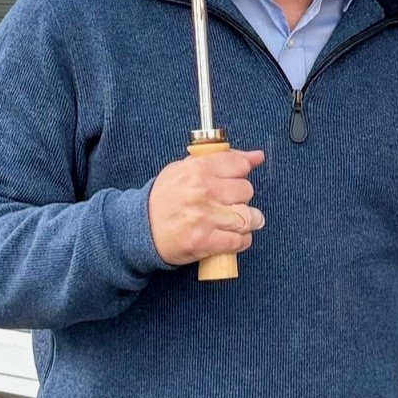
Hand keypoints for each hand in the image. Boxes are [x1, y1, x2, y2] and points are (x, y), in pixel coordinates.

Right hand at [148, 147, 265, 266]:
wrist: (140, 228)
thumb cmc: (164, 198)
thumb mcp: (184, 169)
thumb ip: (220, 159)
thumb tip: (256, 156)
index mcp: (198, 169)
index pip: (239, 164)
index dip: (242, 172)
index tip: (236, 178)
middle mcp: (203, 191)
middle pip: (246, 191)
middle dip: (242, 197)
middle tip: (232, 202)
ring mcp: (205, 217)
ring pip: (248, 217)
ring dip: (248, 221)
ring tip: (239, 221)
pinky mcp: (205, 241)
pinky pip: (239, 241)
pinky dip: (241, 240)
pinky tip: (233, 236)